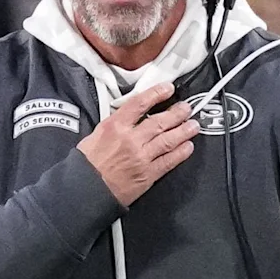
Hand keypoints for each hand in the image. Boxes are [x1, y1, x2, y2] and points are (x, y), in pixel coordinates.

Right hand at [77, 82, 198, 205]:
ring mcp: (141, 157)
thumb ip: (115, 123)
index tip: (168, 88)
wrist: (85, 190)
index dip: (156, 94)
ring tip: (194, 125)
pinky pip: (168, 161)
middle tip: (187, 108)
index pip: (140, 104)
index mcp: (115, 126)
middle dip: (177, 113)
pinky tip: (188, 147)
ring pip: (168, 140)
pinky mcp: (147, 174)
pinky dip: (180, 153)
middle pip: (159, 122)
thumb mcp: (95, 134)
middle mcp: (130, 140)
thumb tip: (131, 115)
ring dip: (183, 131)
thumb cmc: (87, 163)